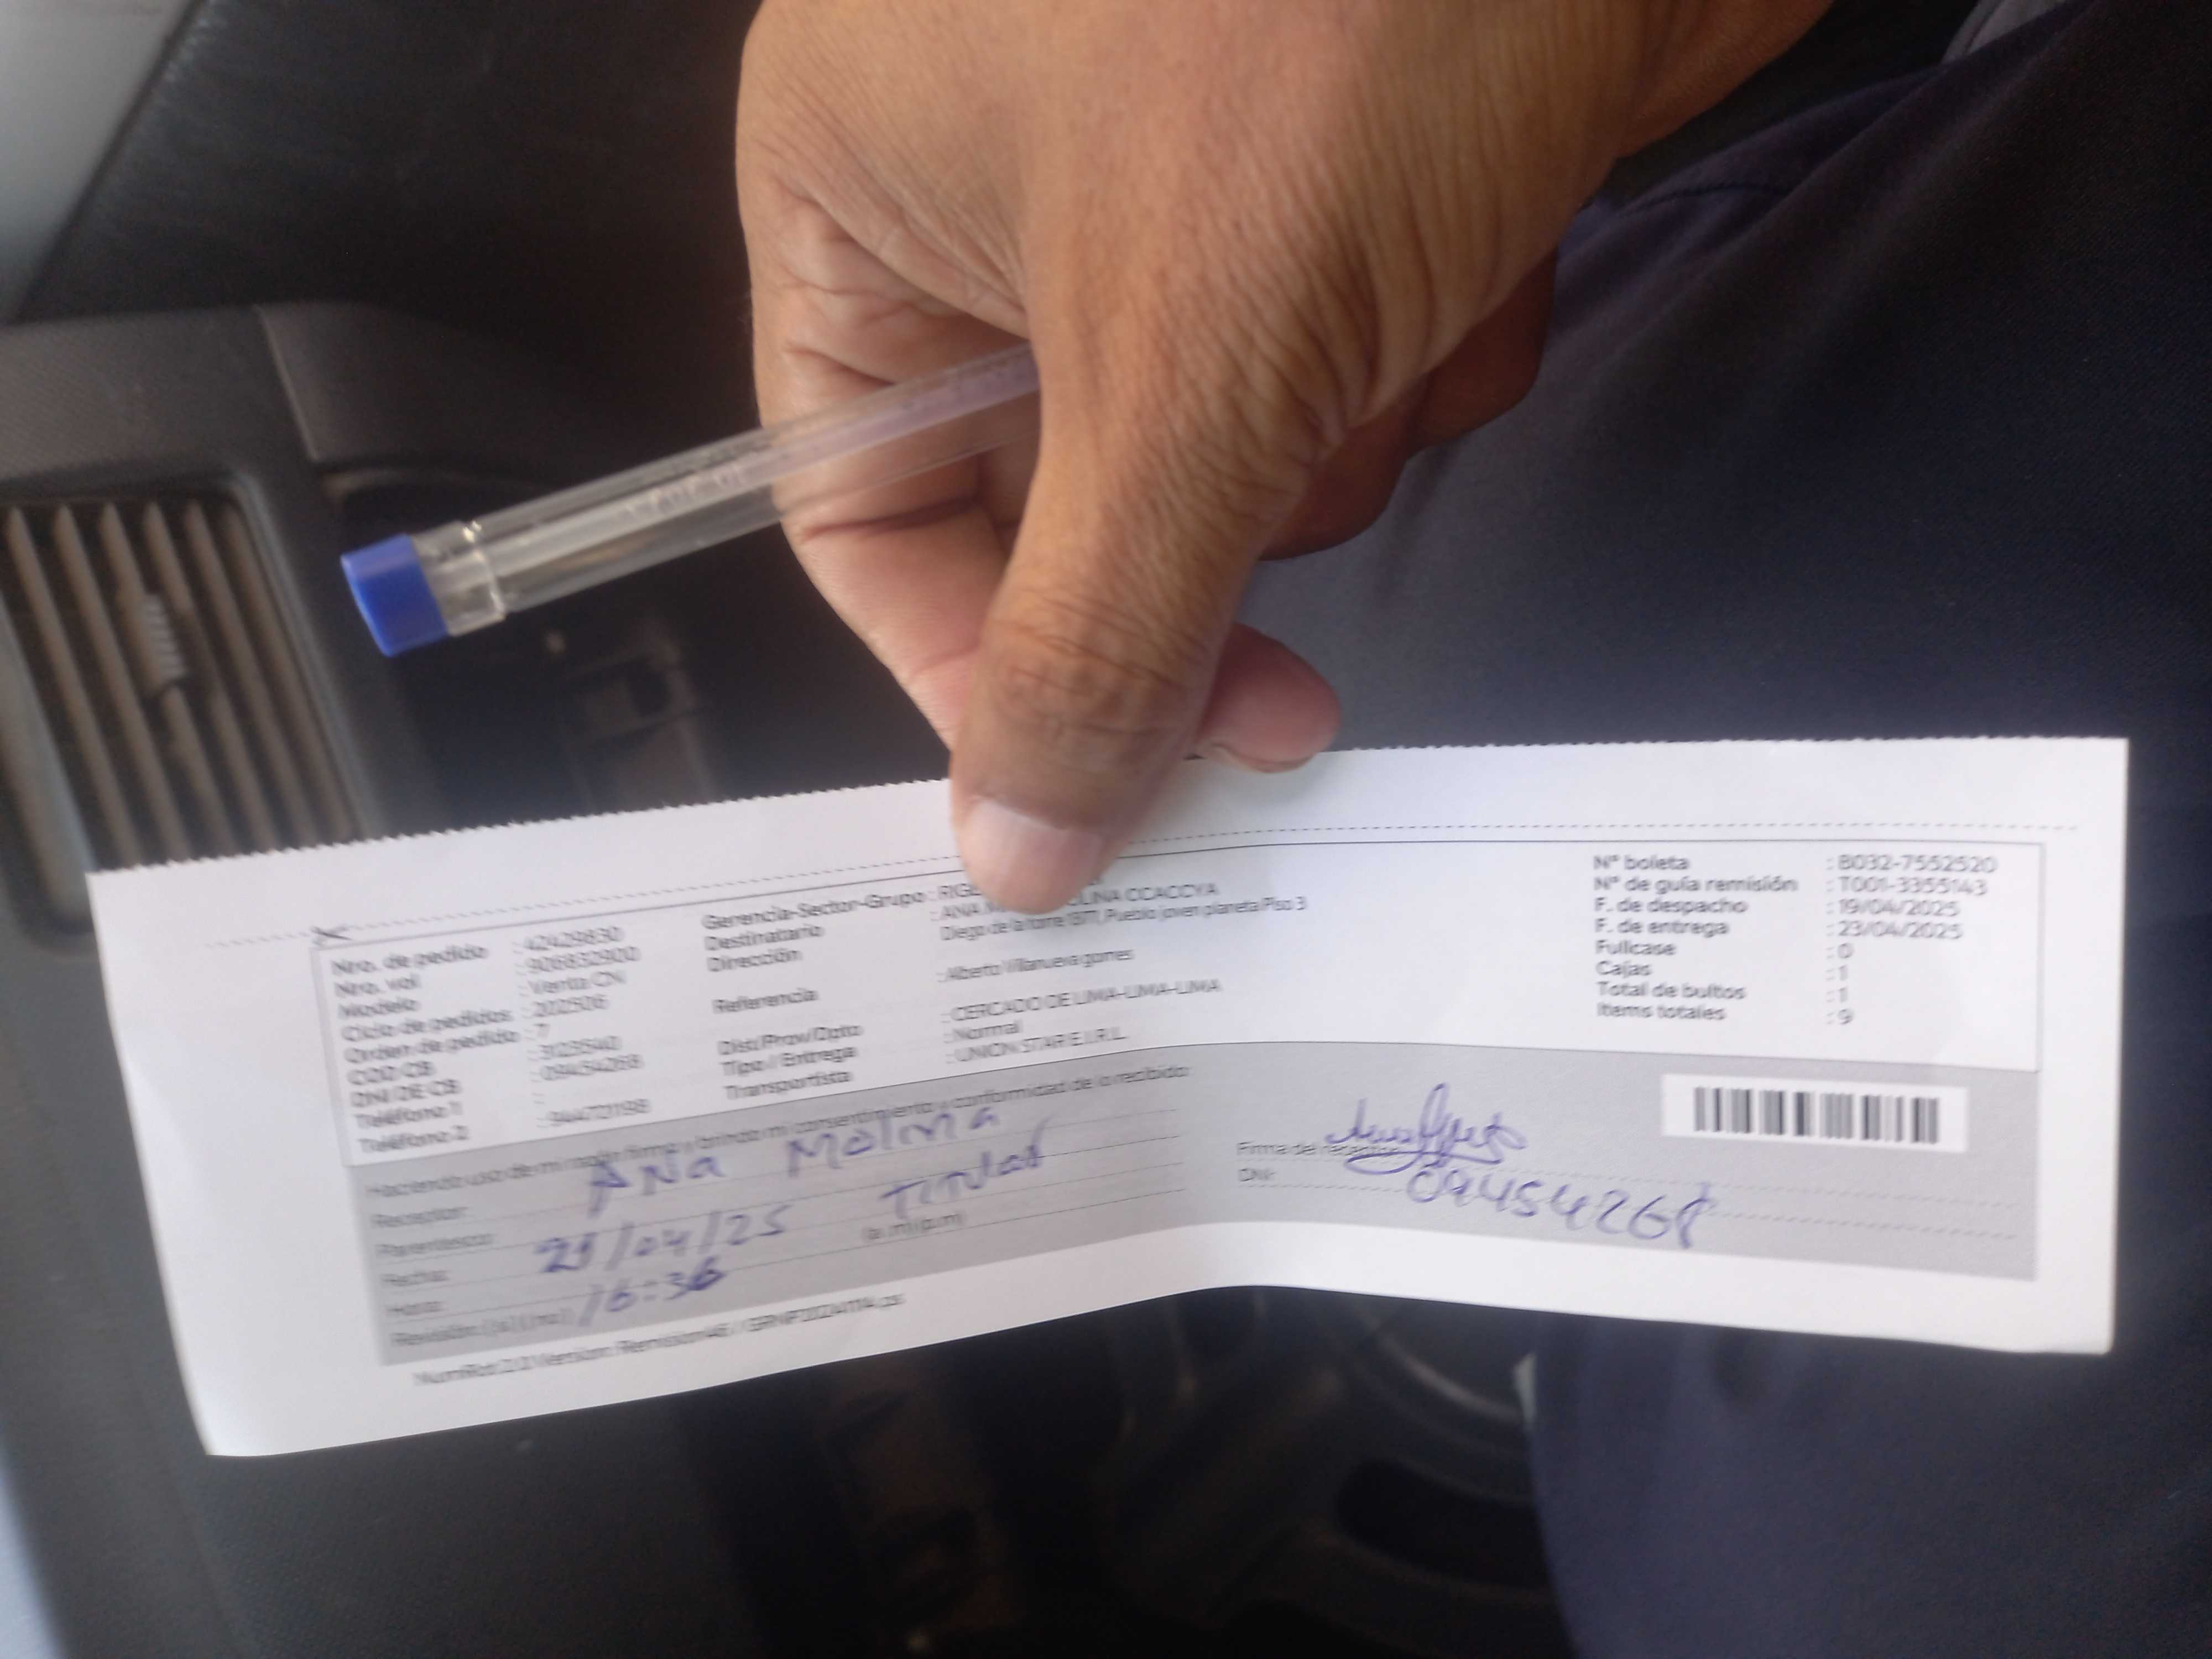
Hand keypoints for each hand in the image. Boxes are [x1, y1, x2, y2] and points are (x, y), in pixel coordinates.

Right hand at [737, 0, 1822, 909]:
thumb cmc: (1335, 25)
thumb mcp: (1176, 372)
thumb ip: (1087, 640)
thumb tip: (1009, 855)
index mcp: (860, 190)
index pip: (865, 508)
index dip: (977, 675)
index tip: (1113, 788)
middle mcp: (1001, 185)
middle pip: (1055, 504)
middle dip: (1194, 564)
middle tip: (1282, 691)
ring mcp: (1184, 176)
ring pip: (1226, 450)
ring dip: (1331, 438)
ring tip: (1397, 315)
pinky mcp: (1347, 180)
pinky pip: (1355, 367)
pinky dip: (1435, 347)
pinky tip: (1492, 243)